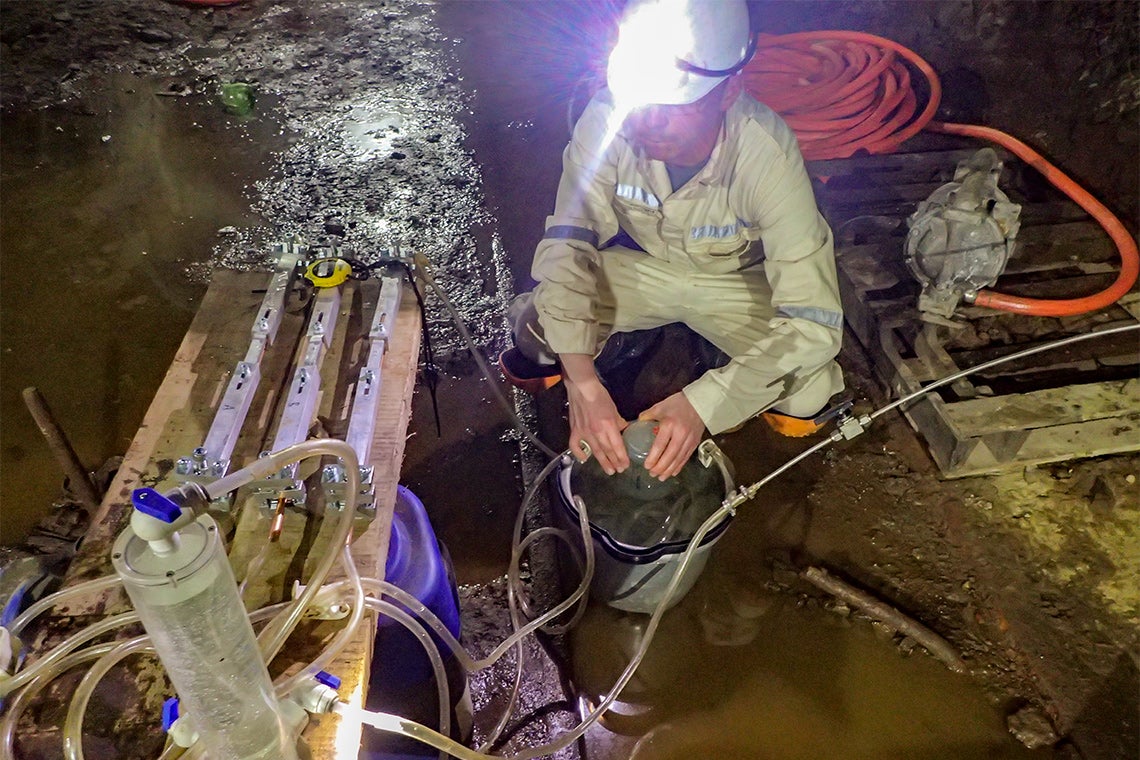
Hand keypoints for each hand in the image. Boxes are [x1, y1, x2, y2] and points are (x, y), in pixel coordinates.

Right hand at [562, 355, 628, 474]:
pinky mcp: (575, 430)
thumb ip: (619, 422)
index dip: (622, 457)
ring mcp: (584, 432)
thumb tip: (624, 429)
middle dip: (614, 462)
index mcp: (608, 425)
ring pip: (595, 451)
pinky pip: (575, 445)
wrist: (583, 388)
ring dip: (603, 462)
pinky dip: (579, 453)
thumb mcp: (614, 409)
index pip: (617, 445)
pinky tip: (584, 458)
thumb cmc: (600, 396)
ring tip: (609, 470)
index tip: (626, 465)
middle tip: (619, 470)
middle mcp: (597, 431)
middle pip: (607, 451)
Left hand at [640, 392, 704, 479]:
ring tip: (661, 477)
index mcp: (669, 424)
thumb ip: (647, 416)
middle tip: (652, 474)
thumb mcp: (659, 407)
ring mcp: (689, 439)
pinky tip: (673, 472)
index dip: (653, 457)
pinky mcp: (695, 442)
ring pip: (679, 459)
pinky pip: (686, 457)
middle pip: (670, 455)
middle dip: (661, 467)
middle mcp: (680, 434)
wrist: (699, 402)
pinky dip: (679, 466)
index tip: (646, 466)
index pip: (660, 445)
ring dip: (669, 470)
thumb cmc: (677, 404)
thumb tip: (636, 425)